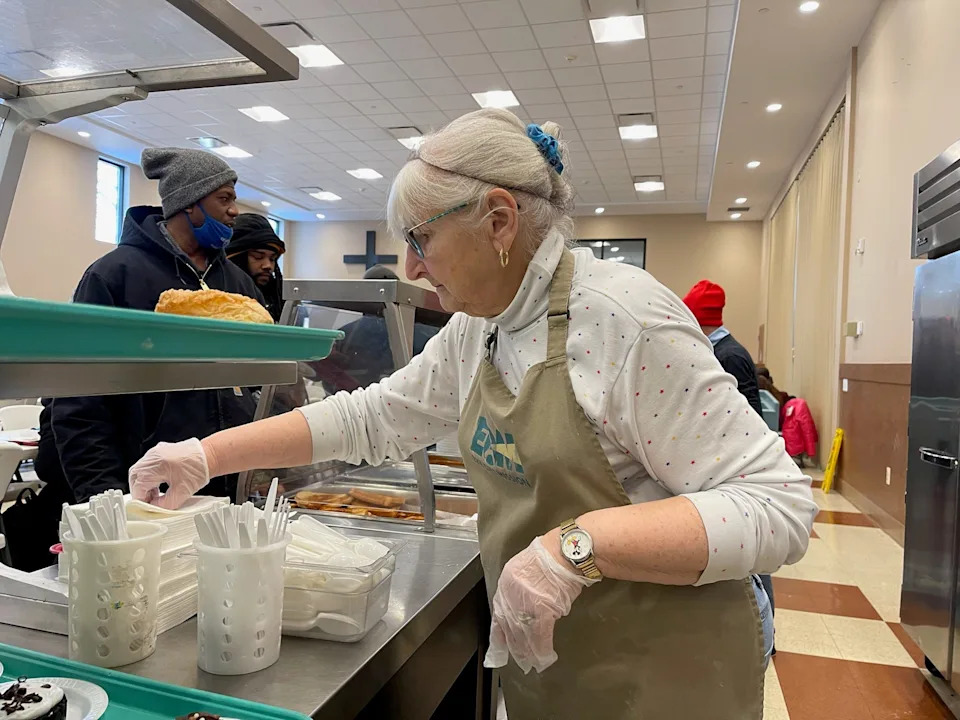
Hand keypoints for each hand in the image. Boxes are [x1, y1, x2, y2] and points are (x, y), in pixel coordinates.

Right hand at [128, 438, 209, 509]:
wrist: (210, 455)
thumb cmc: (198, 470)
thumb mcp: (181, 494)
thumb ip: (164, 504)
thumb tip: (154, 508)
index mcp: (154, 467)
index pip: (138, 488)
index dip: (142, 500)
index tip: (149, 507)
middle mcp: (151, 457)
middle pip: (135, 478)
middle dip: (140, 492)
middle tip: (150, 501)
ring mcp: (154, 452)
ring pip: (139, 471)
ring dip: (144, 484)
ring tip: (156, 493)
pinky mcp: (159, 450)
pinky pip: (147, 465)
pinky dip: (149, 475)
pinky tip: (159, 483)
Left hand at [484, 535, 597, 673]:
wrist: (566, 551)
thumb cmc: (551, 557)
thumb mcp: (525, 568)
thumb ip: (520, 589)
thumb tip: (523, 608)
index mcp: (506, 582)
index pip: (498, 613)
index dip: (499, 633)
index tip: (499, 646)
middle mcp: (511, 594)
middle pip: (510, 627)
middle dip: (515, 647)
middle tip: (520, 660)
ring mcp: (525, 603)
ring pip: (523, 635)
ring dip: (528, 652)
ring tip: (533, 663)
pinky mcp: (542, 610)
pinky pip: (539, 636)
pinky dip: (542, 649)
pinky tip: (545, 657)